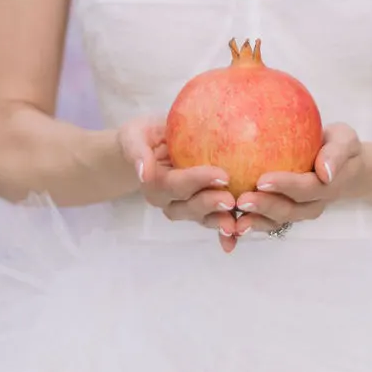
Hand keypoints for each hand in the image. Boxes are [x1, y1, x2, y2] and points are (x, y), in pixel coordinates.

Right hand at [115, 118, 238, 251]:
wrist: (147, 146)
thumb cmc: (142, 137)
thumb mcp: (134, 137)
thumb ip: (137, 152)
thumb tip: (142, 172)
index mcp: (153, 184)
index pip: (176, 184)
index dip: (198, 181)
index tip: (222, 175)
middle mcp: (167, 201)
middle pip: (189, 207)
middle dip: (211, 204)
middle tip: (231, 199)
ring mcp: (182, 206)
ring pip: (201, 218)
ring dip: (220, 221)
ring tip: (238, 222)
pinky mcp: (197, 207)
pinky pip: (211, 220)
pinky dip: (224, 230)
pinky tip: (238, 235)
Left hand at [232, 124, 363, 238]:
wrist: (346, 166)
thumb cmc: (341, 146)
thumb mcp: (346, 141)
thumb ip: (337, 154)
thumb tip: (326, 171)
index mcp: (327, 186)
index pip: (305, 188)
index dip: (284, 186)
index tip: (262, 180)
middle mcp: (312, 204)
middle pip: (288, 210)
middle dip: (264, 207)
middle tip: (241, 200)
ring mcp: (298, 211)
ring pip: (276, 221)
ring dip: (255, 222)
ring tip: (232, 221)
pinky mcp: (285, 211)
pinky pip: (268, 222)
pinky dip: (250, 226)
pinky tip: (228, 228)